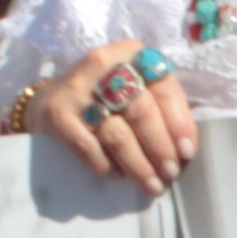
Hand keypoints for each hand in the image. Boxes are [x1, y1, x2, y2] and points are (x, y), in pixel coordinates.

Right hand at [29, 38, 201, 191]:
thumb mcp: (133, 85)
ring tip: (151, 183)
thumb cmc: (104, 95)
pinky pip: (89, 148)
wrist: (49, 97)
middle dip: (160, 148)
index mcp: (131, 53)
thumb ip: (160, 105)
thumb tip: (184, 148)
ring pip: (117, 135)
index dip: (179, 122)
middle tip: (170, 172)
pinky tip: (119, 175)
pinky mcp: (56, 113)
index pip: (164, 88)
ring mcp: (77, 89)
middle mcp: (103, 64)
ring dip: (138, 165)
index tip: (187, 151)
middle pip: (141, 112)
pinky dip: (107, 166)